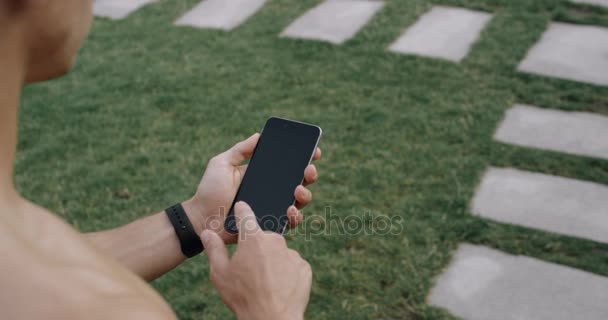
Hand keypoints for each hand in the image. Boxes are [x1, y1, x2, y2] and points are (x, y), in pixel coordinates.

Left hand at [184, 133, 320, 243]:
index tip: (314, 151)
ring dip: (305, 194)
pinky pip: (289, 222)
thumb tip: (259, 135)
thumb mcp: (222, 163)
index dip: (303, 158)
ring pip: (299, 202)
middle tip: (308, 169)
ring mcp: (273, 208)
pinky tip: (290, 208)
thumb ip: (240, 150)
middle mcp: (271, 191)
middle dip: (310, 174)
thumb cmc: (209, 190)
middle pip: (300, 181)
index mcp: (263, 175)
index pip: (288, 165)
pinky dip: (295, 216)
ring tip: (298, 189)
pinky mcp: (270, 225)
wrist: (201, 217)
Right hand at [200, 202, 311, 319]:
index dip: (241, 210)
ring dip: (272, 261)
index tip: (241, 208)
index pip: (246, 214)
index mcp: (253, 238)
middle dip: (256, 248)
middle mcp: (275, 241)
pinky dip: (286, 272)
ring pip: (279, 252)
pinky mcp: (303, 267)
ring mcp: (292, 254)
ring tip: (264, 282)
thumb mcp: (220, 273)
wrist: (273, 318)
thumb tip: (207, 233)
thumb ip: (214, 249)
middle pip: (263, 237)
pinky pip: (292, 265)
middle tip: (249, 268)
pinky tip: (278, 286)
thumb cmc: (244, 296)